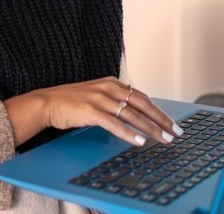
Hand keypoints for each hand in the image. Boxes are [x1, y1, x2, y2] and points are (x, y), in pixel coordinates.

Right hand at [4, 77, 180, 147]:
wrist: (48, 102)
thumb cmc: (71, 102)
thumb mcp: (97, 95)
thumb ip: (114, 101)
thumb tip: (134, 114)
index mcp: (112, 83)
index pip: (142, 97)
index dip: (158, 110)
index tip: (171, 122)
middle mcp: (109, 88)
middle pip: (142, 104)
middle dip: (161, 119)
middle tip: (175, 132)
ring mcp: (100, 99)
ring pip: (132, 114)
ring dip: (150, 128)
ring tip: (163, 139)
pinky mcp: (91, 111)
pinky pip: (114, 123)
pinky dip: (128, 133)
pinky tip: (139, 141)